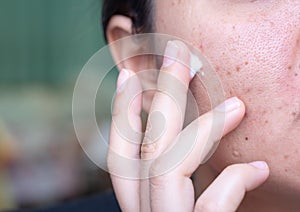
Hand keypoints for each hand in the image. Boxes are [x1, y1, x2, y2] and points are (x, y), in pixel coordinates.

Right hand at [108, 40, 269, 211]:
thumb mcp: (181, 207)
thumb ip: (184, 183)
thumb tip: (208, 148)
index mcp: (140, 206)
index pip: (120, 158)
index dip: (121, 116)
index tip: (128, 76)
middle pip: (143, 148)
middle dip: (161, 95)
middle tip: (177, 54)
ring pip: (166, 167)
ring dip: (203, 128)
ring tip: (237, 106)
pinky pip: (210, 205)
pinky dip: (234, 180)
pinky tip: (257, 169)